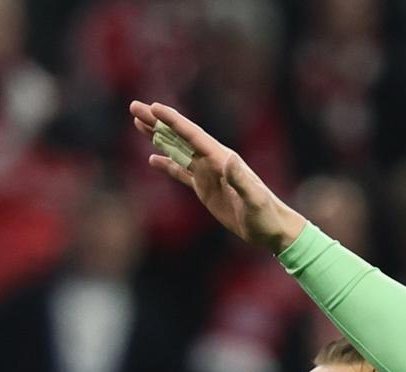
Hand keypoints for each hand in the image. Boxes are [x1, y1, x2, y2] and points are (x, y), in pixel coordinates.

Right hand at [129, 101, 305, 253]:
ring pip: (177, 150)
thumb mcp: (254, 198)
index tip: (154, 108)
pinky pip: (181, 172)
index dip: (173, 121)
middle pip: (180, 136)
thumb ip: (241, 180)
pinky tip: (152, 158)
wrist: (271, 229)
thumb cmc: (265, 214)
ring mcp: (208, 174)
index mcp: (222, 159)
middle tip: (134, 107)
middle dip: (157, 122)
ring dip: (158, 136)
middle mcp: (213, 161)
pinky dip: (166, 164)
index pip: (193, 135)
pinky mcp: (205, 188)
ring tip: (137, 123)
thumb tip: (229, 160)